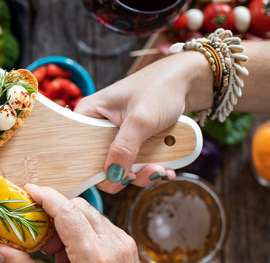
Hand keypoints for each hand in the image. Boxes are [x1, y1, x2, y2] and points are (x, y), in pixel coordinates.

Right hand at [0, 184, 154, 262]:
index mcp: (92, 256)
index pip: (66, 211)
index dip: (45, 196)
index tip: (28, 191)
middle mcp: (112, 243)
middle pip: (78, 206)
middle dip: (54, 213)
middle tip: (38, 235)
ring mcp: (124, 243)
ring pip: (90, 214)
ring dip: (68, 224)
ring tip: (56, 253)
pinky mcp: (128, 246)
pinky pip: (100, 226)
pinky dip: (83, 233)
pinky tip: (74, 257)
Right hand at [74, 51, 212, 192]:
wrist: (190, 80)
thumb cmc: (161, 87)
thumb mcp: (141, 119)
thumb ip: (124, 148)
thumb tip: (113, 177)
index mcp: (88, 115)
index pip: (79, 151)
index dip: (95, 169)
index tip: (118, 175)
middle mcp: (97, 127)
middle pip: (101, 163)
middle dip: (125, 174)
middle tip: (147, 173)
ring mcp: (116, 135)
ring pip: (120, 167)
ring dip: (142, 173)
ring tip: (161, 170)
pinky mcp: (133, 141)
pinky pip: (135, 163)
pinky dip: (150, 169)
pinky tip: (166, 168)